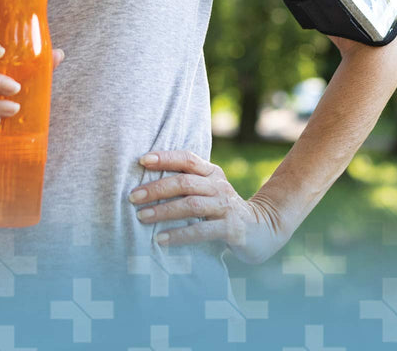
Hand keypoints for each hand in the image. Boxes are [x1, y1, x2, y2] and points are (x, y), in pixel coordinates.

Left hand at [129, 150, 289, 263]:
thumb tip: (145, 182)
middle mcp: (219, 186)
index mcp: (211, 172)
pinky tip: (161, 239)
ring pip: (191, 205)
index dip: (164, 158)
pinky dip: (179, 234)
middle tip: (133, 197)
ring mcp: (226, 207)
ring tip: (141, 217)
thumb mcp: (208, 189)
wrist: (263, 229)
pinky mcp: (232, 229)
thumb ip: (186, 182)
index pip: (187, 158)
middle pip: (184, 182)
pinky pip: (202, 231)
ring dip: (163, 211)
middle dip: (156, 189)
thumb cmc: (223, 207)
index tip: (141, 161)